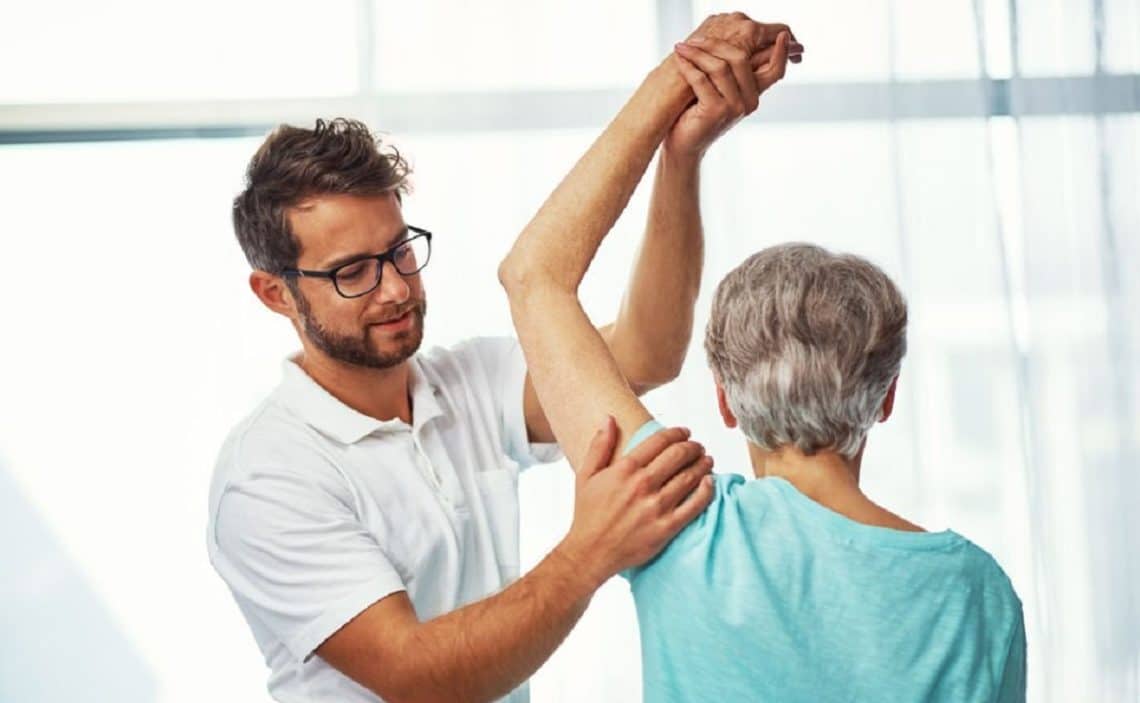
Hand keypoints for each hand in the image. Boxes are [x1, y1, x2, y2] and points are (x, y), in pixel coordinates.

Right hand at [556, 416, 714, 586]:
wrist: (591, 552)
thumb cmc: (587, 514)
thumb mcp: (585, 476)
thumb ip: (599, 446)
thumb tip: (609, 419)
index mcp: (625, 469)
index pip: (659, 441)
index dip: (676, 433)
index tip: (684, 432)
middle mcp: (642, 485)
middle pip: (678, 456)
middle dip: (692, 446)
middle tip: (697, 446)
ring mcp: (656, 507)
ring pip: (689, 477)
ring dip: (702, 465)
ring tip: (707, 460)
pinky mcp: (666, 527)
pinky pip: (694, 505)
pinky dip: (706, 491)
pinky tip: (710, 483)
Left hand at [664, 15, 800, 158]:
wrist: (684, 145)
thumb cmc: (698, 114)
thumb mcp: (720, 91)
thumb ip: (732, 72)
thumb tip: (733, 40)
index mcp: (754, 94)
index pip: (774, 70)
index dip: (782, 52)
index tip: (782, 35)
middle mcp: (749, 102)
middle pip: (741, 59)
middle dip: (716, 44)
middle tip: (694, 39)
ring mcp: (734, 108)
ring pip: (720, 67)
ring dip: (698, 54)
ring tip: (682, 47)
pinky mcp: (716, 112)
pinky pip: (702, 79)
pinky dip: (688, 67)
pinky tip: (679, 60)